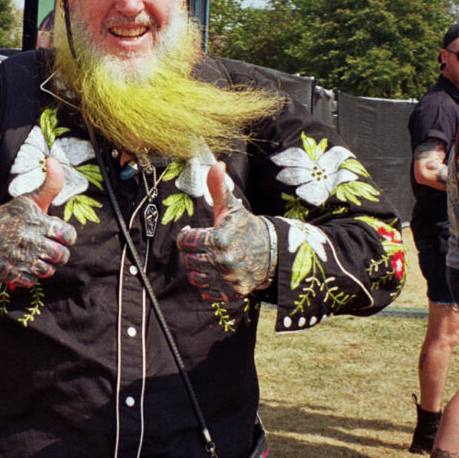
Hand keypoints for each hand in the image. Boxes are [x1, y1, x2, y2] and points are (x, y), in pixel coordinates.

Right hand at [0, 157, 76, 286]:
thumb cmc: (11, 216)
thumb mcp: (30, 199)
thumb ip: (50, 184)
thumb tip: (53, 160)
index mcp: (39, 222)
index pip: (69, 236)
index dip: (66, 236)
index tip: (56, 234)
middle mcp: (31, 241)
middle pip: (62, 257)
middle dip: (57, 253)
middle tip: (46, 247)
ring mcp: (20, 259)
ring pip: (49, 271)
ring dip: (45, 265)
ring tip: (35, 255)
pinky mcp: (11, 274)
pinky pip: (32, 281)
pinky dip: (29, 275)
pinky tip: (22, 263)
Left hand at [176, 161, 271, 299]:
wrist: (273, 251)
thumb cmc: (247, 227)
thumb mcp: (232, 207)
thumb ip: (218, 187)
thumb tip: (216, 163)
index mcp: (220, 239)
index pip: (185, 241)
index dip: (187, 235)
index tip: (193, 232)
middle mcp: (223, 261)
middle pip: (188, 260)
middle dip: (192, 252)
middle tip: (203, 246)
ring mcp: (229, 279)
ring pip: (195, 278)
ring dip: (198, 269)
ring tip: (208, 259)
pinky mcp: (234, 293)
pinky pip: (208, 294)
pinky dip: (208, 286)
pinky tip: (216, 274)